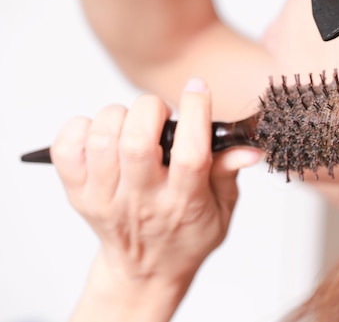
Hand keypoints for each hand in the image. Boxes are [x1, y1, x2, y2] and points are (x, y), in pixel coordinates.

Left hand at [51, 78, 262, 319]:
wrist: (144, 272)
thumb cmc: (185, 235)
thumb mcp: (222, 208)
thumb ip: (229, 172)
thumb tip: (250, 148)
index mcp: (183, 203)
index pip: (190, 155)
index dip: (196, 114)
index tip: (198, 88)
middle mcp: (141, 200)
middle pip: (136, 143)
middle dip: (150, 109)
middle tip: (160, 114)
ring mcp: (105, 199)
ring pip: (101, 140)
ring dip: (119, 117)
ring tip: (132, 124)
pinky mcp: (79, 195)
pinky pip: (66, 150)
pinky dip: (80, 129)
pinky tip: (103, 134)